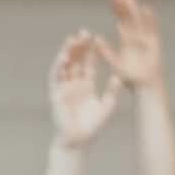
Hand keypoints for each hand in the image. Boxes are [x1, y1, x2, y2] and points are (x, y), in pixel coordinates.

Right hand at [46, 30, 121, 149]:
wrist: (78, 142)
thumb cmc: (92, 128)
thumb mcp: (107, 107)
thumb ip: (111, 92)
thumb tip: (118, 76)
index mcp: (87, 86)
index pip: (89, 64)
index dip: (92, 51)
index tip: (96, 38)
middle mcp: (75, 84)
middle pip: (77, 61)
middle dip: (79, 47)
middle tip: (84, 31)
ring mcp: (64, 88)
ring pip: (65, 66)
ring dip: (68, 52)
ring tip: (72, 38)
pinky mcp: (56, 95)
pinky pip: (56, 78)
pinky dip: (58, 67)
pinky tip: (63, 57)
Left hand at [106, 0, 162, 93]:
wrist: (146, 85)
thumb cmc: (130, 77)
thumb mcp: (115, 64)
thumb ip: (106, 53)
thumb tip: (97, 40)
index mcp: (127, 39)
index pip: (122, 19)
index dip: (118, 9)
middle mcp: (137, 36)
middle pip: (130, 17)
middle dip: (125, 5)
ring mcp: (146, 39)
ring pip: (139, 20)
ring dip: (134, 9)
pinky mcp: (154, 44)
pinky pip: (151, 29)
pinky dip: (150, 20)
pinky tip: (146, 9)